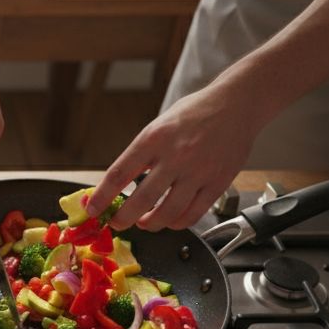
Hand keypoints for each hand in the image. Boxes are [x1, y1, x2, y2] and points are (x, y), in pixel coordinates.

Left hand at [89, 83, 265, 230]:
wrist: (236, 104)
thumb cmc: (194, 114)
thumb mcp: (158, 127)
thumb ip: (141, 155)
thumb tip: (117, 184)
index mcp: (154, 139)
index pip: (119, 174)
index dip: (101, 197)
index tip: (92, 209)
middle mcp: (175, 156)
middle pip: (141, 200)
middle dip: (123, 219)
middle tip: (117, 223)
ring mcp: (198, 171)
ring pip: (168, 213)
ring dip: (151, 224)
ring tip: (144, 223)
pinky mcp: (218, 183)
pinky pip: (193, 214)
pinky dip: (177, 223)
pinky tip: (171, 219)